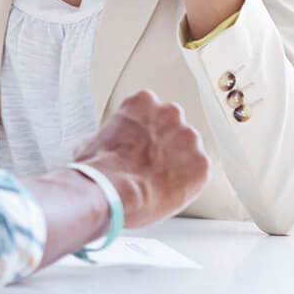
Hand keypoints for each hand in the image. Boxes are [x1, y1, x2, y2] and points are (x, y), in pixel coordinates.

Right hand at [70, 90, 208, 228]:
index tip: (139, 144)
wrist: (110, 191)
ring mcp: (189, 139)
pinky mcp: (201, 164)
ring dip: (178, 163)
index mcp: (143, 102)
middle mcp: (170, 114)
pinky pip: (198, 173)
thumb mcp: (91, 140)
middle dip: (166, 144)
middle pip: (174, 127)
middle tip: (150, 163)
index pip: (152, 110)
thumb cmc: (99, 168)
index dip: (145, 131)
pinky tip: (167, 190)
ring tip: (157, 181)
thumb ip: (110, 134)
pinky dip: (187, 183)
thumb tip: (105, 144)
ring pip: (189, 150)